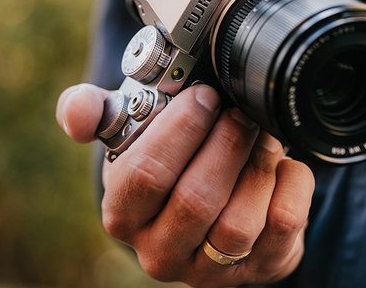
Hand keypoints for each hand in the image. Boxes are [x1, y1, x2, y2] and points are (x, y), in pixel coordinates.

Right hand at [57, 83, 314, 286]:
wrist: (203, 201)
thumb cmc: (161, 157)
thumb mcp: (124, 131)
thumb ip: (90, 112)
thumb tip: (75, 116)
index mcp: (122, 215)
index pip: (145, 177)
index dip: (180, 132)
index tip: (203, 95)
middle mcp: (160, 253)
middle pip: (195, 201)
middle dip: (224, 145)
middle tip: (237, 111)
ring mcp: (211, 270)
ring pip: (238, 224)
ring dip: (256, 166)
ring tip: (260, 134)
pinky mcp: (259, 269)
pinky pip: (283, 229)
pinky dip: (291, 186)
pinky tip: (281, 164)